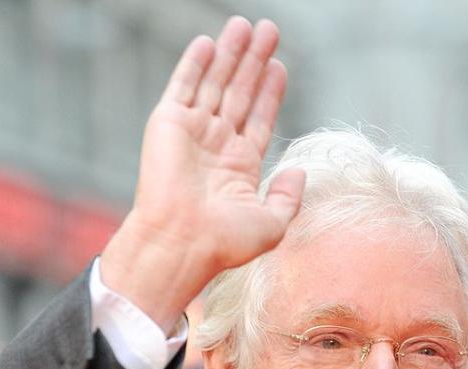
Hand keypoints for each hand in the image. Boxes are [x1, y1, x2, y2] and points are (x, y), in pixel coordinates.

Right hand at [100, 17, 304, 332]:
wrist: (182, 243)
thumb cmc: (225, 243)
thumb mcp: (272, 224)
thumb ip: (289, 196)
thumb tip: (299, 171)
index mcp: (239, 166)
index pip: (259, 118)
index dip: (270, 92)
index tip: (280, 66)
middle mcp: (216, 146)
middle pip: (240, 93)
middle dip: (254, 62)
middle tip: (269, 30)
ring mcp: (192, 133)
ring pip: (216, 83)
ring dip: (231, 54)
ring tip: (246, 26)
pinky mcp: (169, 123)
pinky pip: (184, 85)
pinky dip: (195, 63)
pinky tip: (209, 42)